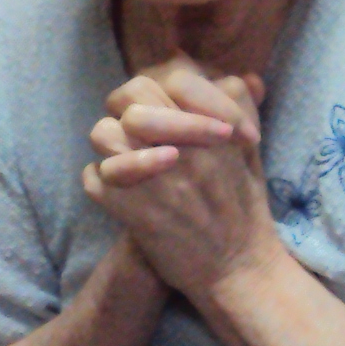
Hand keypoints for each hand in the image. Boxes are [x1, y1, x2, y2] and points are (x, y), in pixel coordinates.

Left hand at [83, 58, 282, 296]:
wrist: (237, 269)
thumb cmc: (245, 208)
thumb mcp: (251, 152)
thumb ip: (241, 109)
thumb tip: (241, 76)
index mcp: (213, 130)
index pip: (173, 77)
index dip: (168, 87)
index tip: (173, 107)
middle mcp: (183, 149)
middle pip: (130, 97)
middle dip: (130, 108)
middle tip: (139, 128)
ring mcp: (154, 181)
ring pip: (103, 134)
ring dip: (110, 144)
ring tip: (125, 157)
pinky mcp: (132, 212)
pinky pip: (92, 178)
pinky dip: (99, 181)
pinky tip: (116, 188)